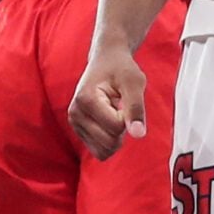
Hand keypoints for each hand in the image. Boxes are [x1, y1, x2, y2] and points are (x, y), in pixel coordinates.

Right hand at [68, 46, 148, 160]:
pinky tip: (109, 121)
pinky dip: (111, 141)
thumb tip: (138, 135)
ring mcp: (75, 124)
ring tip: (114, 113)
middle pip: (109, 143)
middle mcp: (75, 113)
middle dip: (122, 128)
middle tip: (120, 106)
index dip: (128, 115)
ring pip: (104, 152)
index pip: (116, 127)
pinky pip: (100, 152)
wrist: (106, 61)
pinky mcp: (79, 131)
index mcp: (85, 99)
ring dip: (117, 137)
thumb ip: (136, 107)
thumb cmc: (121, 69)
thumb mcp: (134, 82)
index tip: (122, 97)